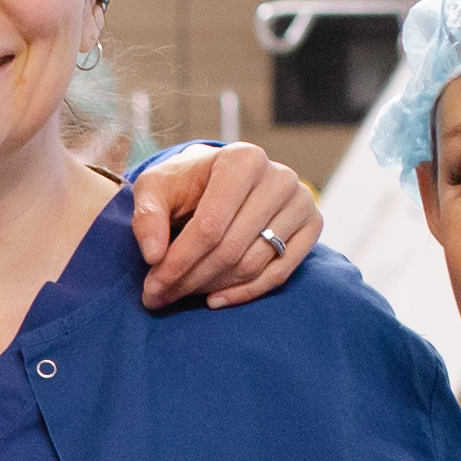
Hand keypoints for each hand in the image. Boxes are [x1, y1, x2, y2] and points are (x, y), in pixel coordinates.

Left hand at [129, 142, 323, 307]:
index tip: (151, 288)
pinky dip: (245, 293)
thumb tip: (155, 255)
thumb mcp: (155, 188)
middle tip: (159, 298)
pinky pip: (281, 273)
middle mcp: (279, 177)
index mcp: (242, 160)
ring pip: (253, 264)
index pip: (209, 226)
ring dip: (212, 287)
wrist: (218, 179)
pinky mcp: (312, 225)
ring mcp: (301, 201)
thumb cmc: (185, 184)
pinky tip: (214, 300)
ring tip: (180, 294)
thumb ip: (147, 216)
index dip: (178, 262)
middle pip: (231, 248)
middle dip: (190, 280)